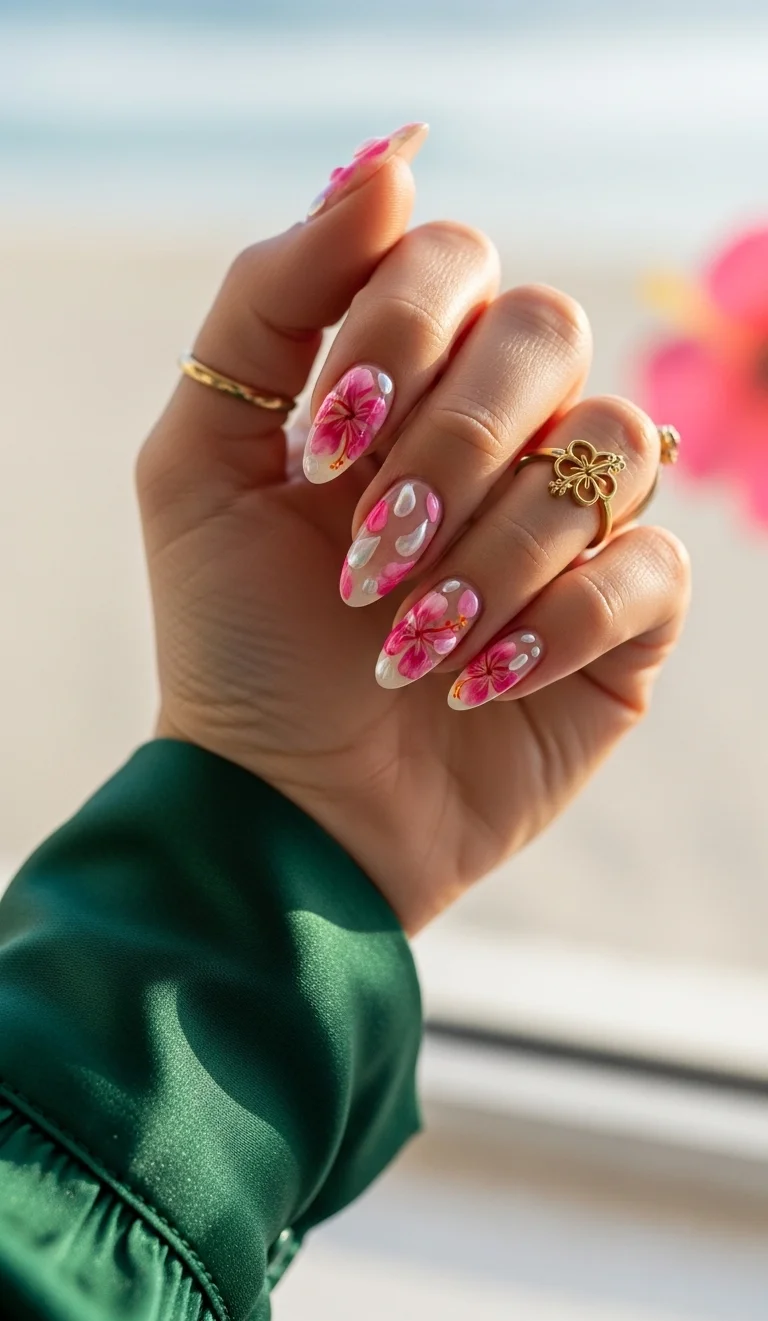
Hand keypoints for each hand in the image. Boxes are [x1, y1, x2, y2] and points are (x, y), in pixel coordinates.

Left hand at [138, 127, 689, 934]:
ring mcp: (571, 523)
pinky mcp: (626, 618)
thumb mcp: (201, 460)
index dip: (396, 337)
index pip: (453, 261)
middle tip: (370, 557)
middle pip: (547, 333)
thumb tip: (391, 161)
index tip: (319, 459)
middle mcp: (499, 434)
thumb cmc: (239, 642)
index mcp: (403, 382)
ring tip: (411, 641)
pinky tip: (475, 681)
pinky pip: (651, 566)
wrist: (295, 808)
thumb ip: (269, 300)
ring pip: (607, 449)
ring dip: (496, 552)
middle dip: (450, 448)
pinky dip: (557, 623)